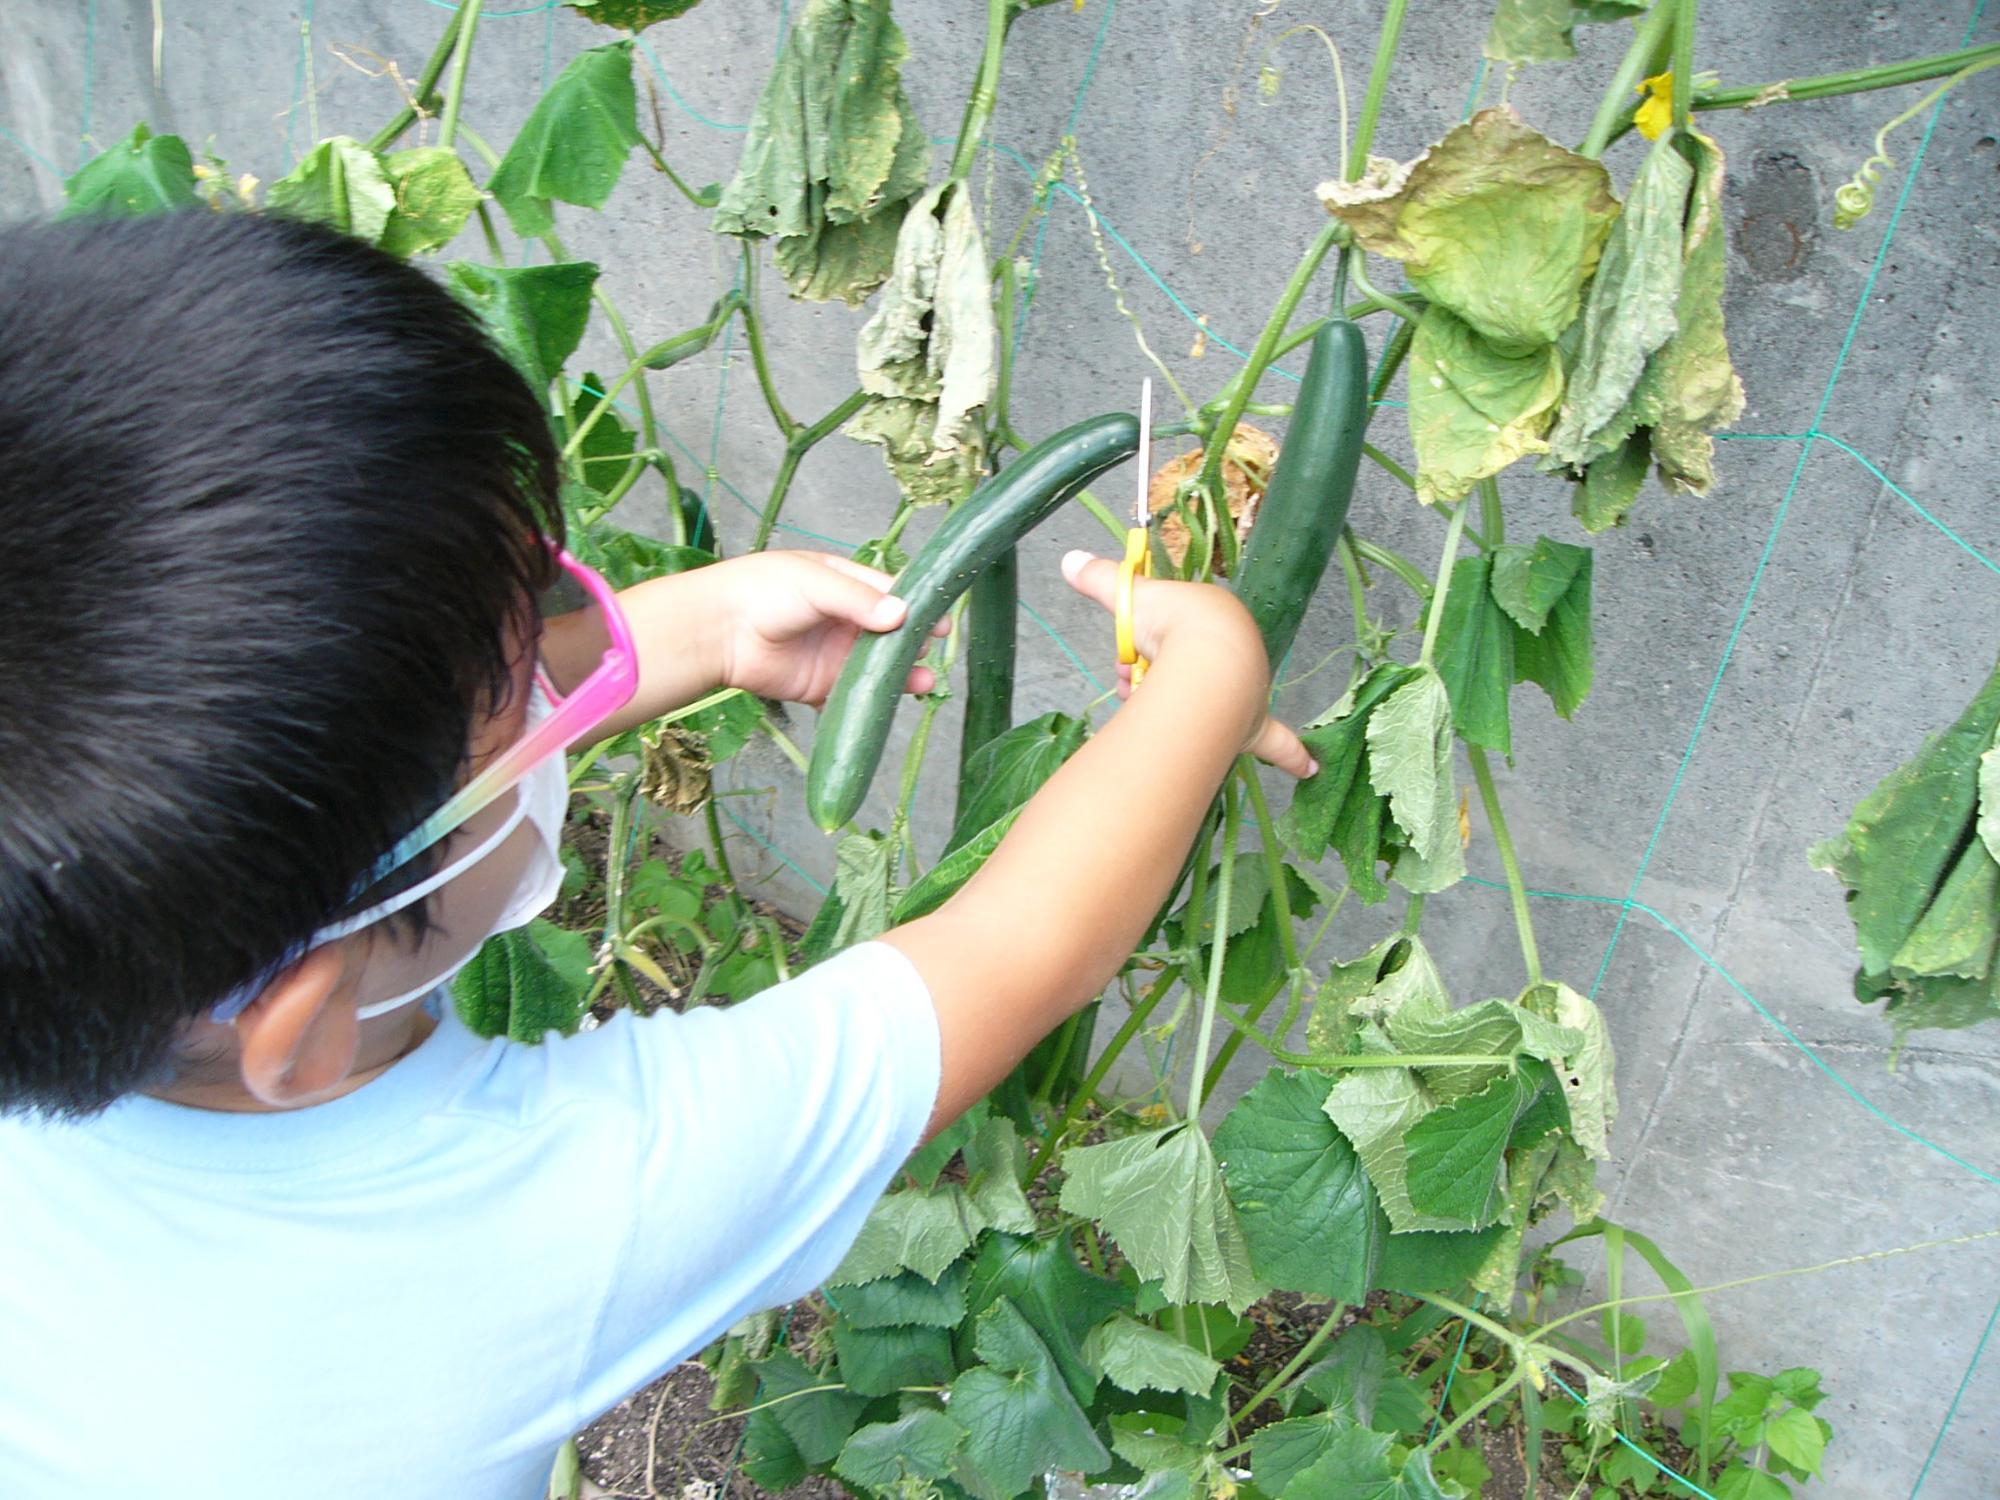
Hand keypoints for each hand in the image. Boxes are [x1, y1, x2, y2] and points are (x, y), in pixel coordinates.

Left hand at [696, 551, 947, 707]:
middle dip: (912, 645)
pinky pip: (852, 698)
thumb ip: (858, 599)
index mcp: (844, 585)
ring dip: (900, 677)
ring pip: (877, 669)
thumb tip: (901, 614)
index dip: (916, 608)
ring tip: (921, 683)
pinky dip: (870, 704)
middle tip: (928, 652)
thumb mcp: (815, 583)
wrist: (717, 632)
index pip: (890, 595)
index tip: (939, 621)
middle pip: (890, 636)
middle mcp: (843, 621)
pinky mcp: (821, 687)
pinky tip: (887, 706)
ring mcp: (834, 656)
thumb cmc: (761, 591)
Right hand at [1059, 549, 1315, 778]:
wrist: (1205, 657)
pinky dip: (1292, 756)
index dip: (1153, 648)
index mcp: (1215, 620)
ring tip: (1150, 710)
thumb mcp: (1130, 596)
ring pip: (1205, 707)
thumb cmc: (1173, 624)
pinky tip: (1310, 768)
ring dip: (1174, 711)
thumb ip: (1102, 580)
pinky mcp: (1252, 726)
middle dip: (1154, 682)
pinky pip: (1277, 744)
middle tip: (1130, 684)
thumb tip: (1069, 559)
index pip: (1181, 635)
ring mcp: (1245, 691)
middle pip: (1186, 674)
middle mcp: (1235, 654)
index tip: (1131, 658)